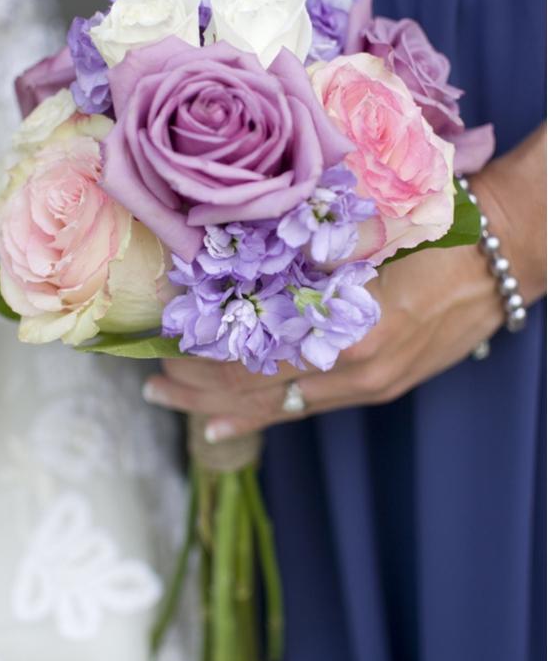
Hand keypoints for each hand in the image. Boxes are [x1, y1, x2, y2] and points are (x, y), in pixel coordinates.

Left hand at [143, 125, 545, 440]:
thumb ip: (311, 256)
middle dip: (200, 388)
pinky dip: (263, 416)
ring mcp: (368, 384)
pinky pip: (307, 408)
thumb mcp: (371, 233)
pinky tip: (226, 426)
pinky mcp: (379, 387)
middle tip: (155, 382)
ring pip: (278, 405)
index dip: (206, 355)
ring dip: (222, 407)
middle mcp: (355, 367)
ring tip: (175, 406)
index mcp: (350, 327)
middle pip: (259, 386)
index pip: (256, 354)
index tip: (164, 345)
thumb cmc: (441, 233)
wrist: (505, 259)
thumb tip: (244, 260)